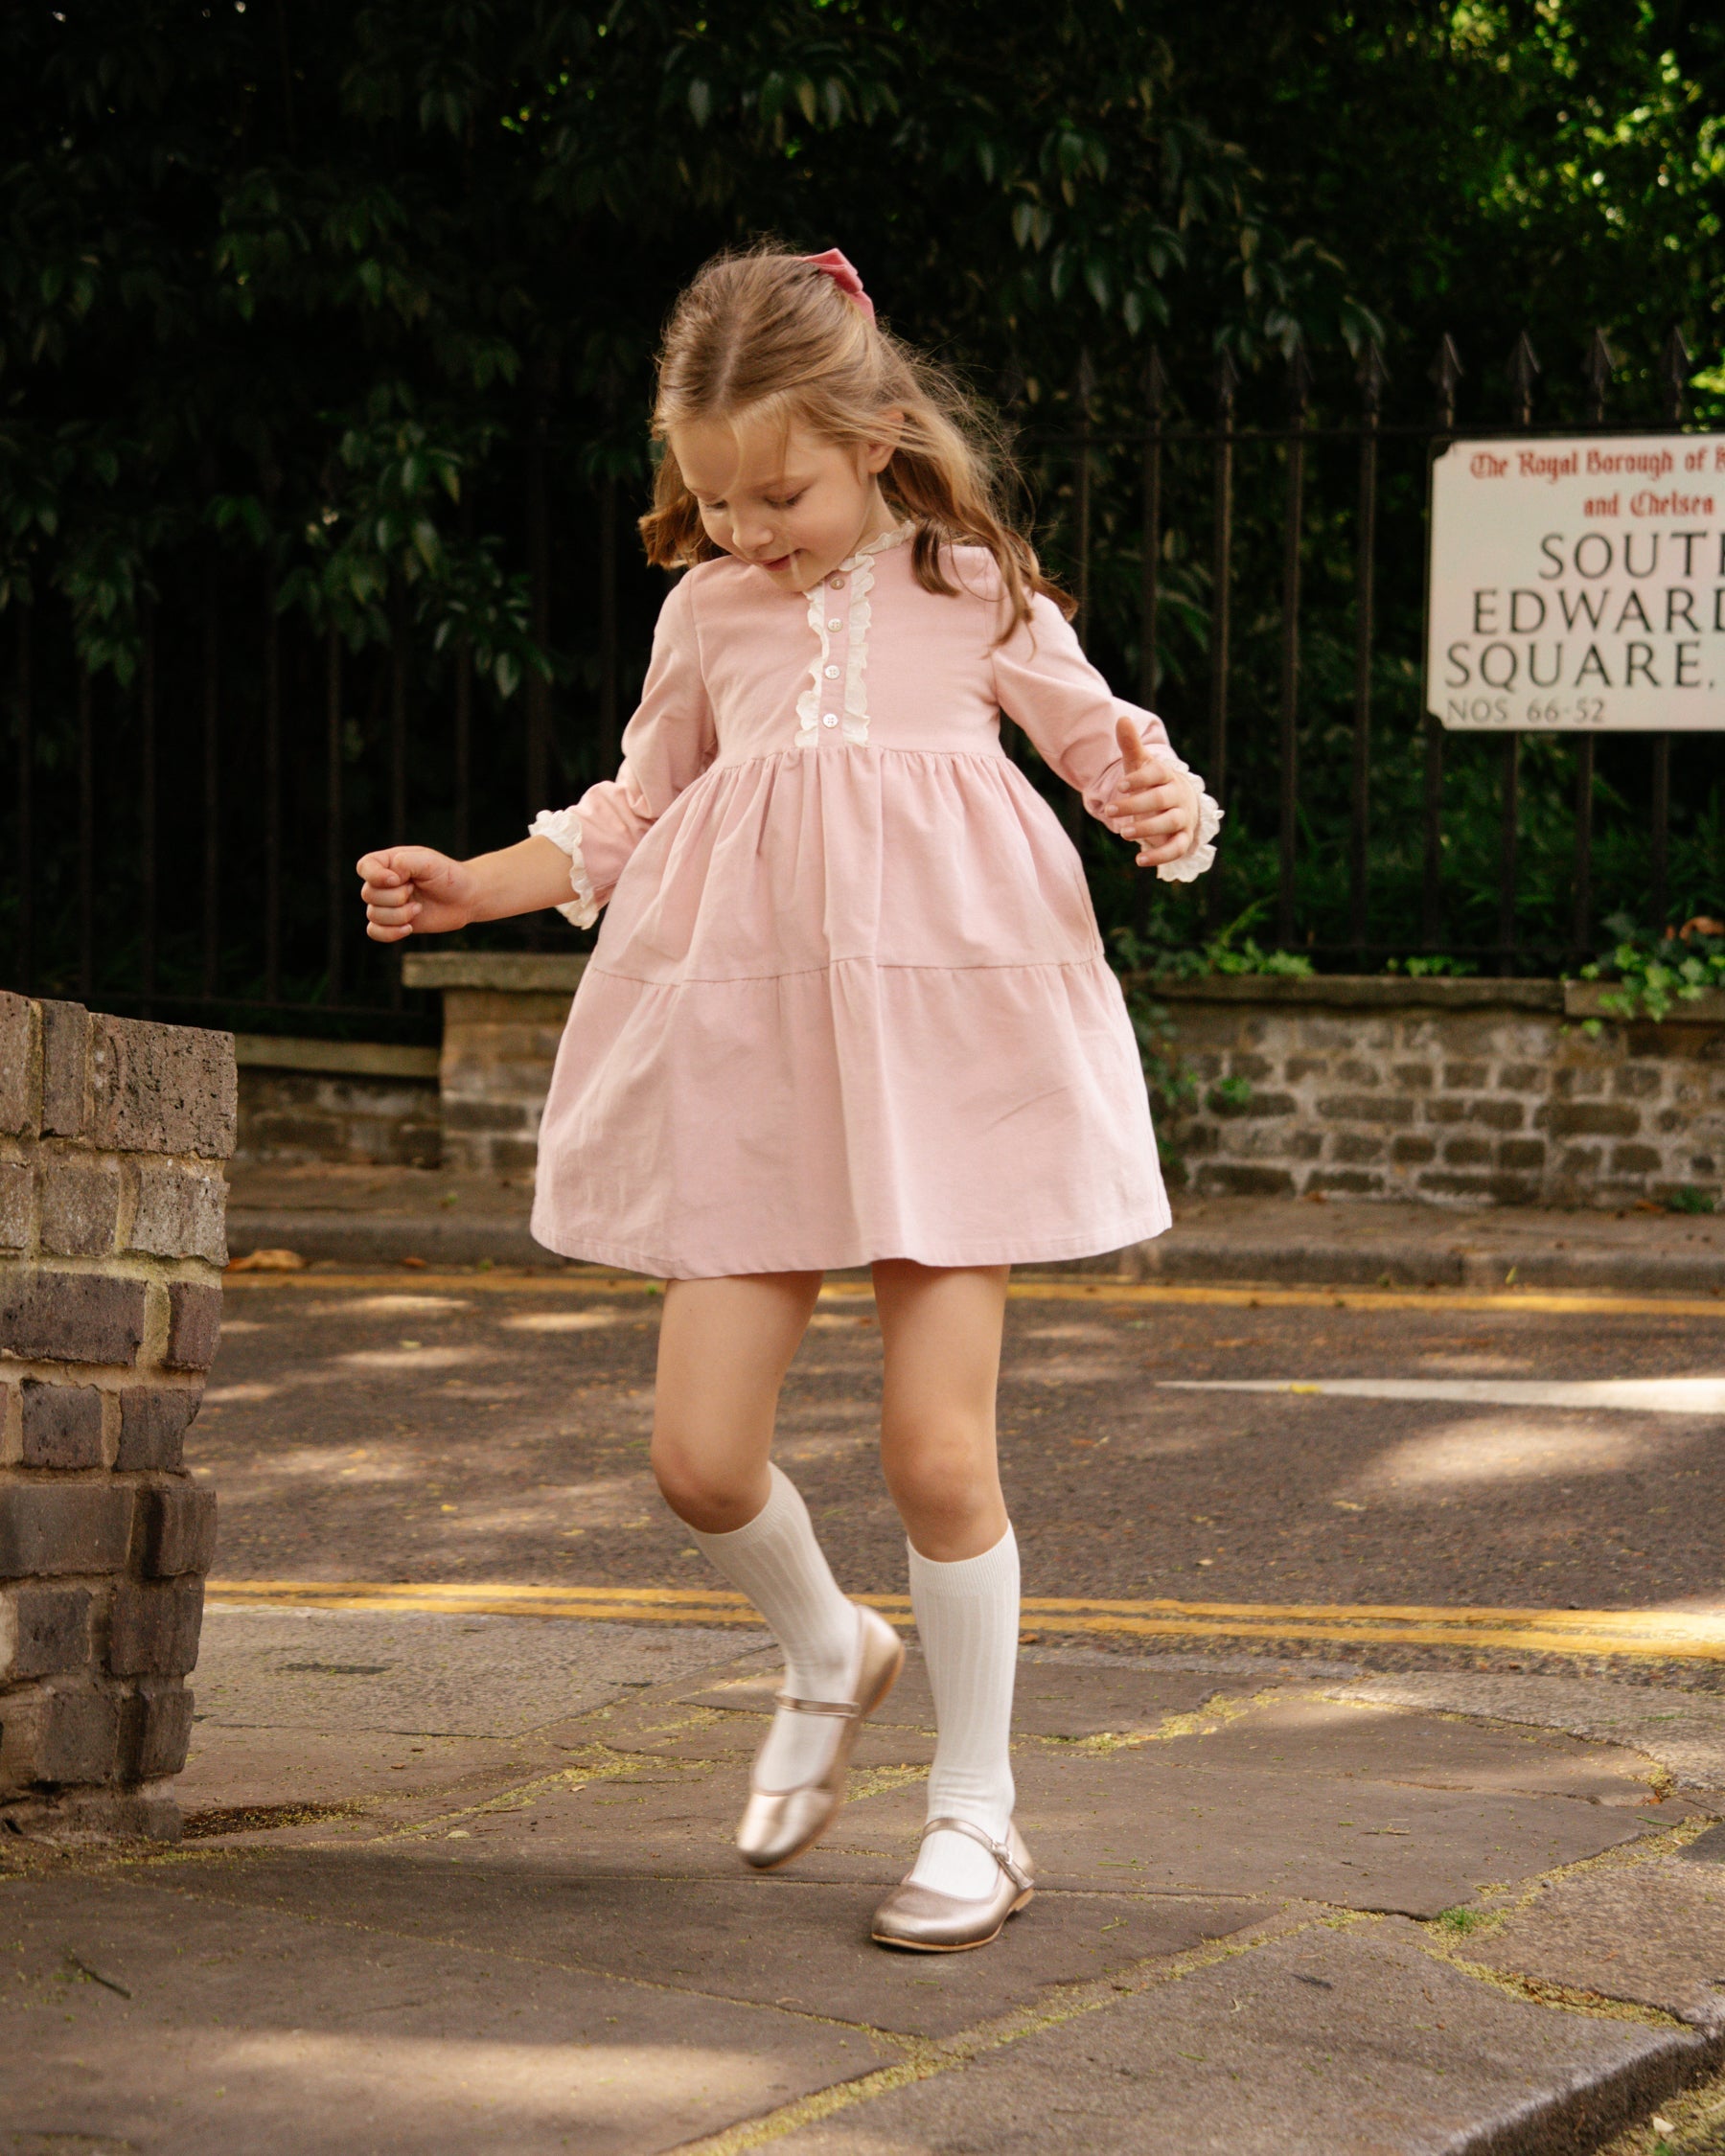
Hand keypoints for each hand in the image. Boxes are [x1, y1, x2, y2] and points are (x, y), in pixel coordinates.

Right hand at [356, 846, 474, 941]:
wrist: (465, 898)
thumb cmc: (448, 876)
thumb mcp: (429, 862)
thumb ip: (405, 863)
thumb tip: (388, 878)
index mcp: (389, 863)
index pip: (364, 867)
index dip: (375, 876)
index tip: (397, 880)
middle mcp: (383, 883)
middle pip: (368, 894)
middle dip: (395, 897)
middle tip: (415, 891)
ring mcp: (387, 904)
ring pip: (373, 915)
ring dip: (398, 915)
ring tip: (419, 908)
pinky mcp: (393, 923)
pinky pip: (374, 932)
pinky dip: (389, 933)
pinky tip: (409, 928)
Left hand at [1110, 717, 1199, 866]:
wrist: (1179, 804)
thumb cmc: (1153, 784)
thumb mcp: (1140, 765)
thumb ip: (1131, 745)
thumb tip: (1122, 719)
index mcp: (1167, 776)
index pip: (1156, 774)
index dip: (1139, 780)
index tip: (1120, 786)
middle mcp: (1178, 796)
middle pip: (1161, 799)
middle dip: (1135, 805)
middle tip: (1109, 810)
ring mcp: (1183, 818)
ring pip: (1170, 822)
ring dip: (1147, 829)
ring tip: (1122, 833)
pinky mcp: (1183, 838)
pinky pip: (1176, 849)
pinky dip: (1160, 856)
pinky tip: (1139, 861)